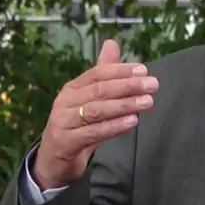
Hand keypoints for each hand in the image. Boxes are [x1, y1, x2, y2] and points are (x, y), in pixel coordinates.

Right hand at [33, 40, 158, 189]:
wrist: (52, 161)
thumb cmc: (75, 127)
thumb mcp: (88, 100)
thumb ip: (102, 74)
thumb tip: (112, 43)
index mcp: (72, 88)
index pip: (97, 73)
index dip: (120, 71)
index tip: (144, 70)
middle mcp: (65, 102)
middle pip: (99, 90)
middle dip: (128, 86)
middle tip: (152, 84)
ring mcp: (64, 122)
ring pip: (97, 110)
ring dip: (124, 105)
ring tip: (147, 102)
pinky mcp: (66, 142)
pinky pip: (93, 133)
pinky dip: (114, 126)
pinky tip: (132, 122)